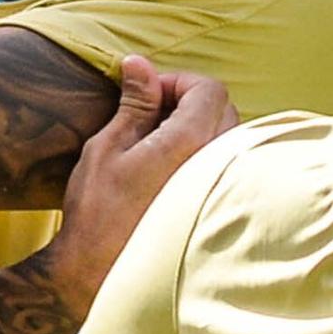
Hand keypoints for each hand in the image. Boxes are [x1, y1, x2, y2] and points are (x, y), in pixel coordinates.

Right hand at [49, 55, 236, 310]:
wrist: (105, 269)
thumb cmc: (101, 209)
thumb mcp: (110, 146)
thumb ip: (135, 103)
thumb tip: (140, 64)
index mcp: (191, 143)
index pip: (209, 89)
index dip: (177, 82)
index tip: (148, 95)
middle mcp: (218, 163)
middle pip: (225, 108)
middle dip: (190, 102)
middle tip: (150, 116)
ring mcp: (226, 187)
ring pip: (230, 136)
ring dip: (200, 128)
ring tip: (159, 144)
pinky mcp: (223, 206)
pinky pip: (229, 164)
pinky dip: (207, 153)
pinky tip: (174, 170)